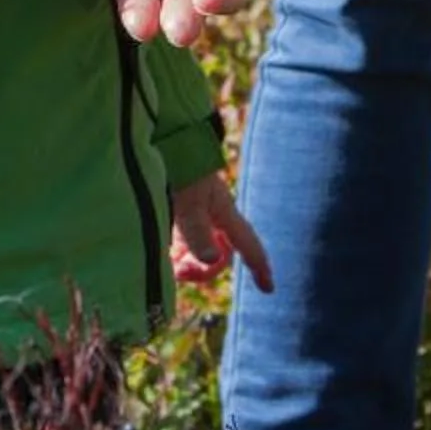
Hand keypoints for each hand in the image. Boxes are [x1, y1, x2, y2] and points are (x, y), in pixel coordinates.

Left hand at [170, 172, 273, 291]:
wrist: (162, 141)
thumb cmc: (178, 169)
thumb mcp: (186, 203)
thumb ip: (197, 234)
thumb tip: (211, 261)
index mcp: (224, 213)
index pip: (248, 244)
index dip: (259, 266)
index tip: (269, 288)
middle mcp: (214, 217)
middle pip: (219, 256)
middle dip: (203, 270)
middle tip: (179, 270)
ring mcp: (197, 216)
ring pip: (198, 252)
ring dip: (186, 263)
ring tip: (167, 261)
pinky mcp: (179, 213)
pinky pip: (183, 243)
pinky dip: (175, 253)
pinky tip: (163, 252)